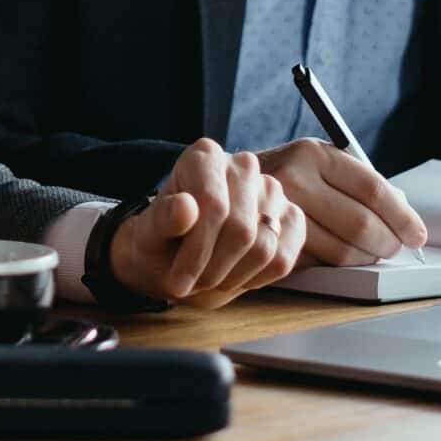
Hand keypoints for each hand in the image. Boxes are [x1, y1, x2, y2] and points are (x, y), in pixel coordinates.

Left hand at [108, 139, 304, 308]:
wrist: (177, 256)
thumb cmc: (161, 242)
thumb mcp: (149, 235)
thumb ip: (163, 220)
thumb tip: (185, 207)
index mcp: (205, 156)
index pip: (213, 206)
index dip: (196, 252)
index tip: (177, 281)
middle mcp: (243, 165)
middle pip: (241, 230)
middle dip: (213, 269)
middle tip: (192, 283)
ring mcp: (272, 191)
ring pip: (264, 248)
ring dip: (232, 277)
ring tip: (209, 278)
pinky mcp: (292, 218)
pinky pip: (283, 260)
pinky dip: (256, 279)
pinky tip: (233, 274)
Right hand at [255, 137, 429, 265]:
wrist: (224, 185)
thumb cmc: (287, 175)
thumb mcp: (320, 163)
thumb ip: (361, 184)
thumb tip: (406, 216)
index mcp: (314, 153)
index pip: (372, 189)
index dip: (402, 217)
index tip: (417, 234)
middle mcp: (294, 178)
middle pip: (360, 224)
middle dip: (388, 243)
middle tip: (394, 248)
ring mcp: (277, 211)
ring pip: (341, 251)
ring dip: (364, 258)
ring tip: (368, 253)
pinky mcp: (268, 242)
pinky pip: (317, 264)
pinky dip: (335, 265)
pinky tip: (337, 255)